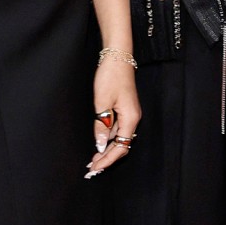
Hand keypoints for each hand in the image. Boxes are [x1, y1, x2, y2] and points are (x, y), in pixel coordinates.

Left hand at [86, 60, 141, 176]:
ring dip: (106, 149)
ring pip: (119, 138)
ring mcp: (130, 114)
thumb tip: (99, 145)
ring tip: (93, 159)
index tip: (95, 167)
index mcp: (131, 119)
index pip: (121, 147)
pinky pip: (117, 129)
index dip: (108, 159)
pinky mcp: (125, 109)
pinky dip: (107, 138)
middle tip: (92, 168)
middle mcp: (133, 119)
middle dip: (107, 158)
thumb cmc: (111, 76)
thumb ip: (101, 126)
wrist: (118, 56)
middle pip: (122, 145)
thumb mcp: (102, 102)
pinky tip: (98, 142)